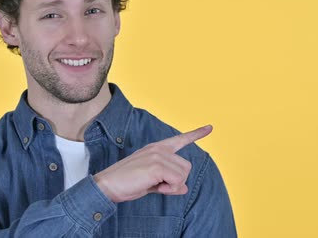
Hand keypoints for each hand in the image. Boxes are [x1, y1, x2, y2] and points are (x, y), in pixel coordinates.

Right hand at [94, 125, 212, 202]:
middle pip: (187, 167)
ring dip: (172, 185)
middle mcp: (159, 149)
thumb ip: (169, 183)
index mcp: (157, 148)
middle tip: (158, 185)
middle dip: (177, 181)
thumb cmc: (126, 183)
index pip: (180, 140)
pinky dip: (168, 189)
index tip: (210, 127)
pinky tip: (154, 186)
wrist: (107, 186)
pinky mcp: (156, 165)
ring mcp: (158, 155)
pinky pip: (177, 181)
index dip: (196, 134)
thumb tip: (184, 188)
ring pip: (184, 175)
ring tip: (154, 184)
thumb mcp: (152, 183)